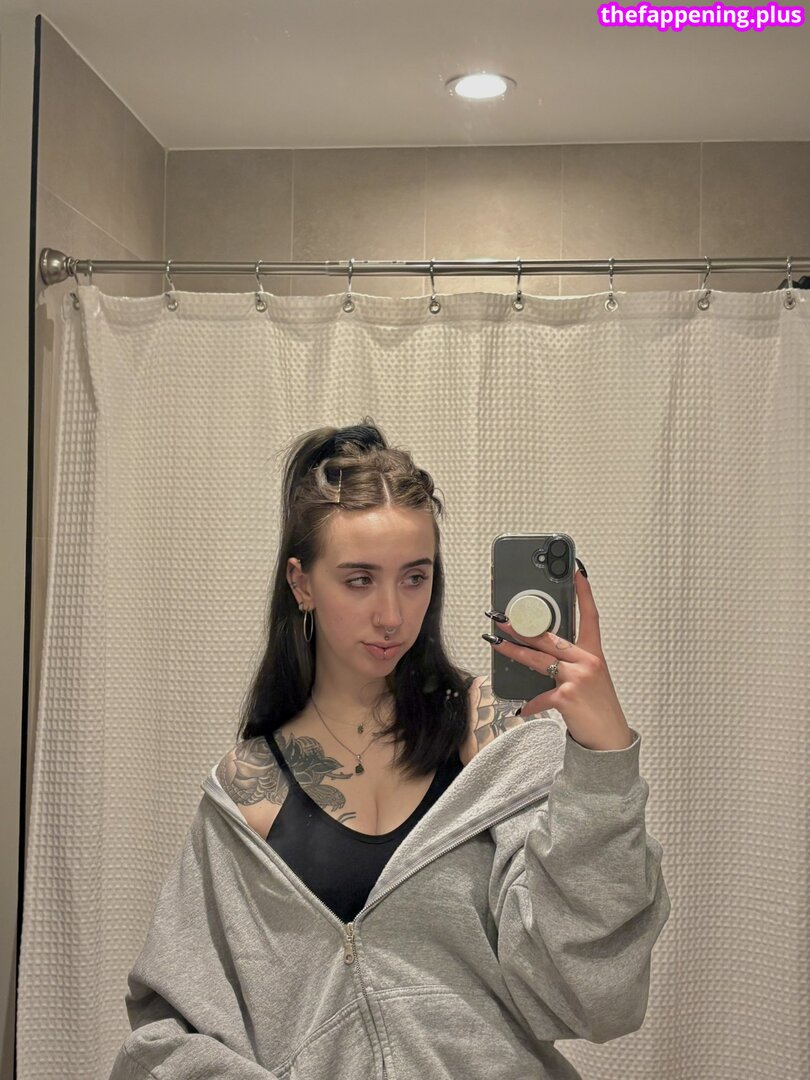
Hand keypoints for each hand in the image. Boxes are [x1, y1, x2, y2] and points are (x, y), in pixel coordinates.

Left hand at [487, 569, 633, 750]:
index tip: (577, 572)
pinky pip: (540, 696)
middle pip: (550, 638)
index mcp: (593, 654)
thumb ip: (568, 663)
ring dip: (514, 653)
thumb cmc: (598, 707)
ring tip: (497, 646)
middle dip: (523, 628)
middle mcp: (587, 662)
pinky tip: (521, 708)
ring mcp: (577, 679)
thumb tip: (539, 655)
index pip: (590, 617)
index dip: (584, 593)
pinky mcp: (567, 698)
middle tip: (502, 620)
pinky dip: (529, 703)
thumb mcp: (589, 678)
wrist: (610, 739)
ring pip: (538, 660)